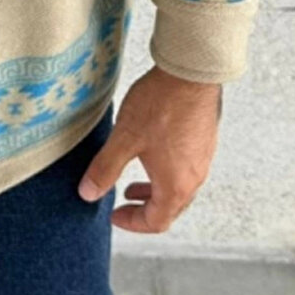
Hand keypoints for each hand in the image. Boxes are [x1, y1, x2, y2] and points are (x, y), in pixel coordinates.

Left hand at [78, 66, 222, 233]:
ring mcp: (203, 158)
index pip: (156, 222)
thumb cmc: (161, 105)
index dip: (133, 223)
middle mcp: (194, 177)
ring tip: (134, 180)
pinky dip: (168, 172)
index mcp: (175, 186)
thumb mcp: (124, 139)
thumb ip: (105, 169)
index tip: (115, 215)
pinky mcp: (205, 140)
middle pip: (170, 208)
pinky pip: (187, 169)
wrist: (192, 71)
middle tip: (123, 201)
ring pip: (180, 188)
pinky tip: (153, 152)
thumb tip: (88, 193)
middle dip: (144, 208)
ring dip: (156, 189)